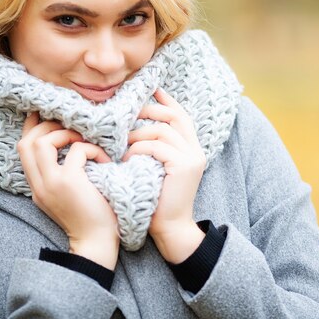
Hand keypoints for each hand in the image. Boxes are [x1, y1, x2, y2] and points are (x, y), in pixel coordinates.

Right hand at [18, 112, 118, 269]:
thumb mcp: (68, 194)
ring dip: (65, 134)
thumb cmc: (92, 216)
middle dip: (47, 126)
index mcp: (37, 186)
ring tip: (84, 142)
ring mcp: (52, 184)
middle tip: (71, 126)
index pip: (23, 148)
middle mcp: (39, 185)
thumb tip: (71, 144)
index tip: (49, 114)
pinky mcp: (69, 183)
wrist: (98, 244)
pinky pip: (76, 151)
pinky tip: (104, 160)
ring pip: (41, 143)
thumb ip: (61, 172)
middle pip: (26, 141)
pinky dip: (91, 149)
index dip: (33, 126)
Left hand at [123, 88, 205, 262]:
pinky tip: (127, 158)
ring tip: (122, 143)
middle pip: (175, 117)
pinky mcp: (184, 166)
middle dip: (150, 111)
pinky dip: (139, 149)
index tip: (152, 89)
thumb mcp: (157, 169)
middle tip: (129, 113)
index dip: (167, 101)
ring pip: (163, 131)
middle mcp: (196, 150)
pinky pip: (157, 147)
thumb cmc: (157, 201)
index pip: (181, 116)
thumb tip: (135, 127)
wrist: (170, 229)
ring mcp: (192, 157)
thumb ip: (155, 148)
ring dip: (138, 134)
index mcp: (191, 149)